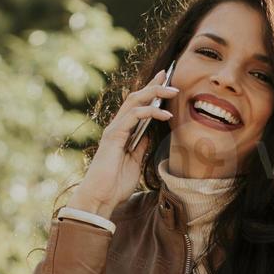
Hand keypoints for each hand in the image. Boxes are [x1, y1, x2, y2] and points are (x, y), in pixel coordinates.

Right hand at [71, 70, 179, 217]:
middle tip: (170, 74)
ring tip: (173, 91)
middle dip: (153, 84)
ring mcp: (114, 130)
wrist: (100, 198)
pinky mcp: (114, 136)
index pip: (138, 106)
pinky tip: (165, 114)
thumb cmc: (115, 185)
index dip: (151, 91)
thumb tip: (150, 133)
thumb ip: (141, 147)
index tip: (166, 80)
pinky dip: (150, 112)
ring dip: (155, 94)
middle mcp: (116, 127)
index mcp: (122, 132)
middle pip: (136, 98)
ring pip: (135, 102)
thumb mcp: (135, 163)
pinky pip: (134, 117)